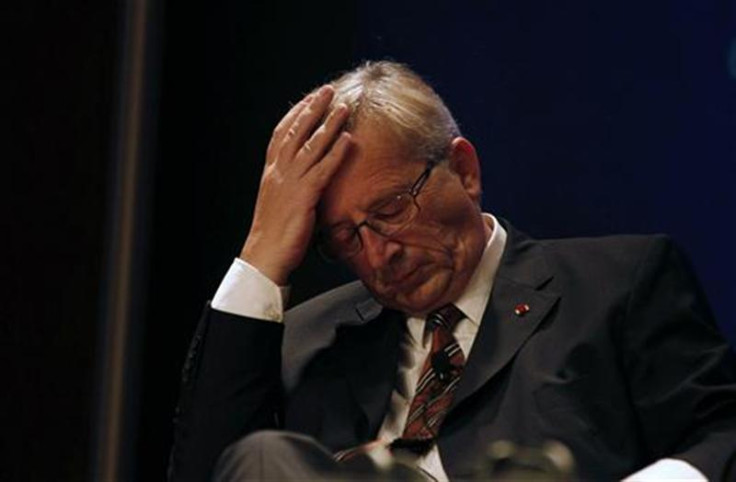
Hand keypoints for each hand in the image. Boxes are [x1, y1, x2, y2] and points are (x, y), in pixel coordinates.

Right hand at [240, 85, 350, 284]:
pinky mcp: (304, 196)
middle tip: (326, 90)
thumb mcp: (279, 201)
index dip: (295, 114)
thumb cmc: (274, 233)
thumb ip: (290, 185)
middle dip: (312, 108)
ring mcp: (291, 183)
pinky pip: (323, 169)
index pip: (282, 134)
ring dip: (328, 124)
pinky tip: (348, 139)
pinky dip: (336, 152)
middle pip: (296, 132)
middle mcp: (279, 172)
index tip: (308, 99)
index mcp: (271, 172)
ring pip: (311, 145)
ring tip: (343, 106)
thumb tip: (305, 176)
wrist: (264, 255)